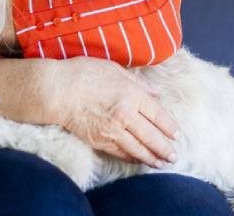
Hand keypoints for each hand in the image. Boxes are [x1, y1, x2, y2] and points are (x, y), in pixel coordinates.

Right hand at [45, 57, 179, 167]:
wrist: (56, 91)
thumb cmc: (84, 74)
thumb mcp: (114, 69)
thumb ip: (137, 82)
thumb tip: (155, 92)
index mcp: (132, 95)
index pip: (158, 115)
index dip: (169, 126)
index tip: (177, 134)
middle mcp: (125, 115)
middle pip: (152, 136)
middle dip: (165, 148)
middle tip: (174, 156)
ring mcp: (112, 131)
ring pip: (138, 148)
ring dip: (152, 158)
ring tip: (162, 163)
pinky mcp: (99, 141)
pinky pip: (121, 153)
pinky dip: (133, 158)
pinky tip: (139, 161)